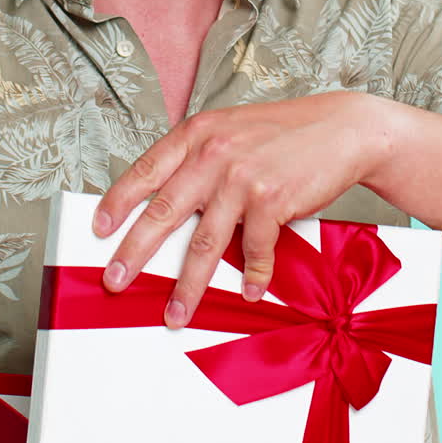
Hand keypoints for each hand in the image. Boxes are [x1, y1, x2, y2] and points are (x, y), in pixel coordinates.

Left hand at [94, 90, 396, 325]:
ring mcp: (242, 177)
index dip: (119, 202)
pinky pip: (255, 250)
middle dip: (135, 253)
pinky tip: (251, 292)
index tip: (99, 229)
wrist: (341, 129)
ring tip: (176, 313)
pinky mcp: (272, 200)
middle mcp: (213, 154)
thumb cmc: (283, 134)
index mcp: (197, 134)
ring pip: (205, 242)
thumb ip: (199, 160)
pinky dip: (253, 276)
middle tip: (116, 281)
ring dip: (189, 285)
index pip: (145, 171)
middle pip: (163, 212)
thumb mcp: (230, 131)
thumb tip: (168, 207)